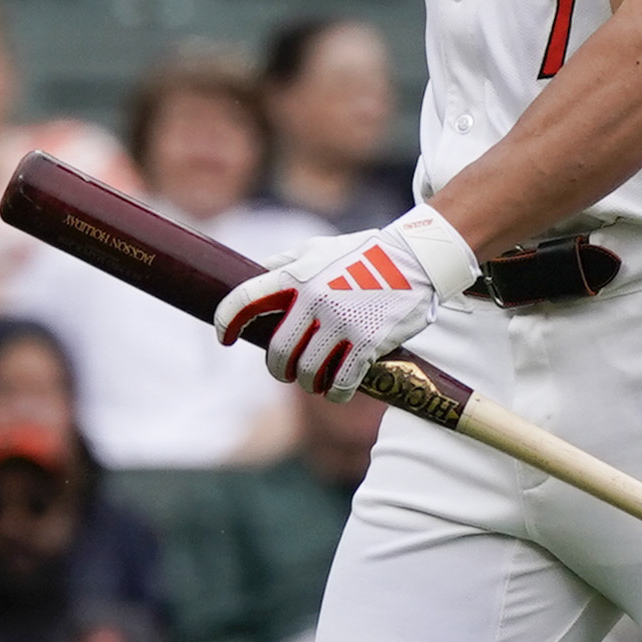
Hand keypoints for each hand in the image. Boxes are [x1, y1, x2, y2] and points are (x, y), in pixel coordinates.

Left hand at [215, 206, 475, 402]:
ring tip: (314, 381)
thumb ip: (286, 263)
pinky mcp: (368, 343)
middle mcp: (314, 300)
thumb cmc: (363, 254)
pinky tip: (339, 390)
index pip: (245, 299)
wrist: (416, 259)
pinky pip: (342, 382)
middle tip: (285, 371)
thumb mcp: (319, 248)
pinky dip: (337, 392)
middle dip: (278, 368)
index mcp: (297, 275)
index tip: (225, 338)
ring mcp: (342, 323)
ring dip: (308, 383)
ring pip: (308, 373)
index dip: (226, 321)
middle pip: (277, 352)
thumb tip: (253, 273)